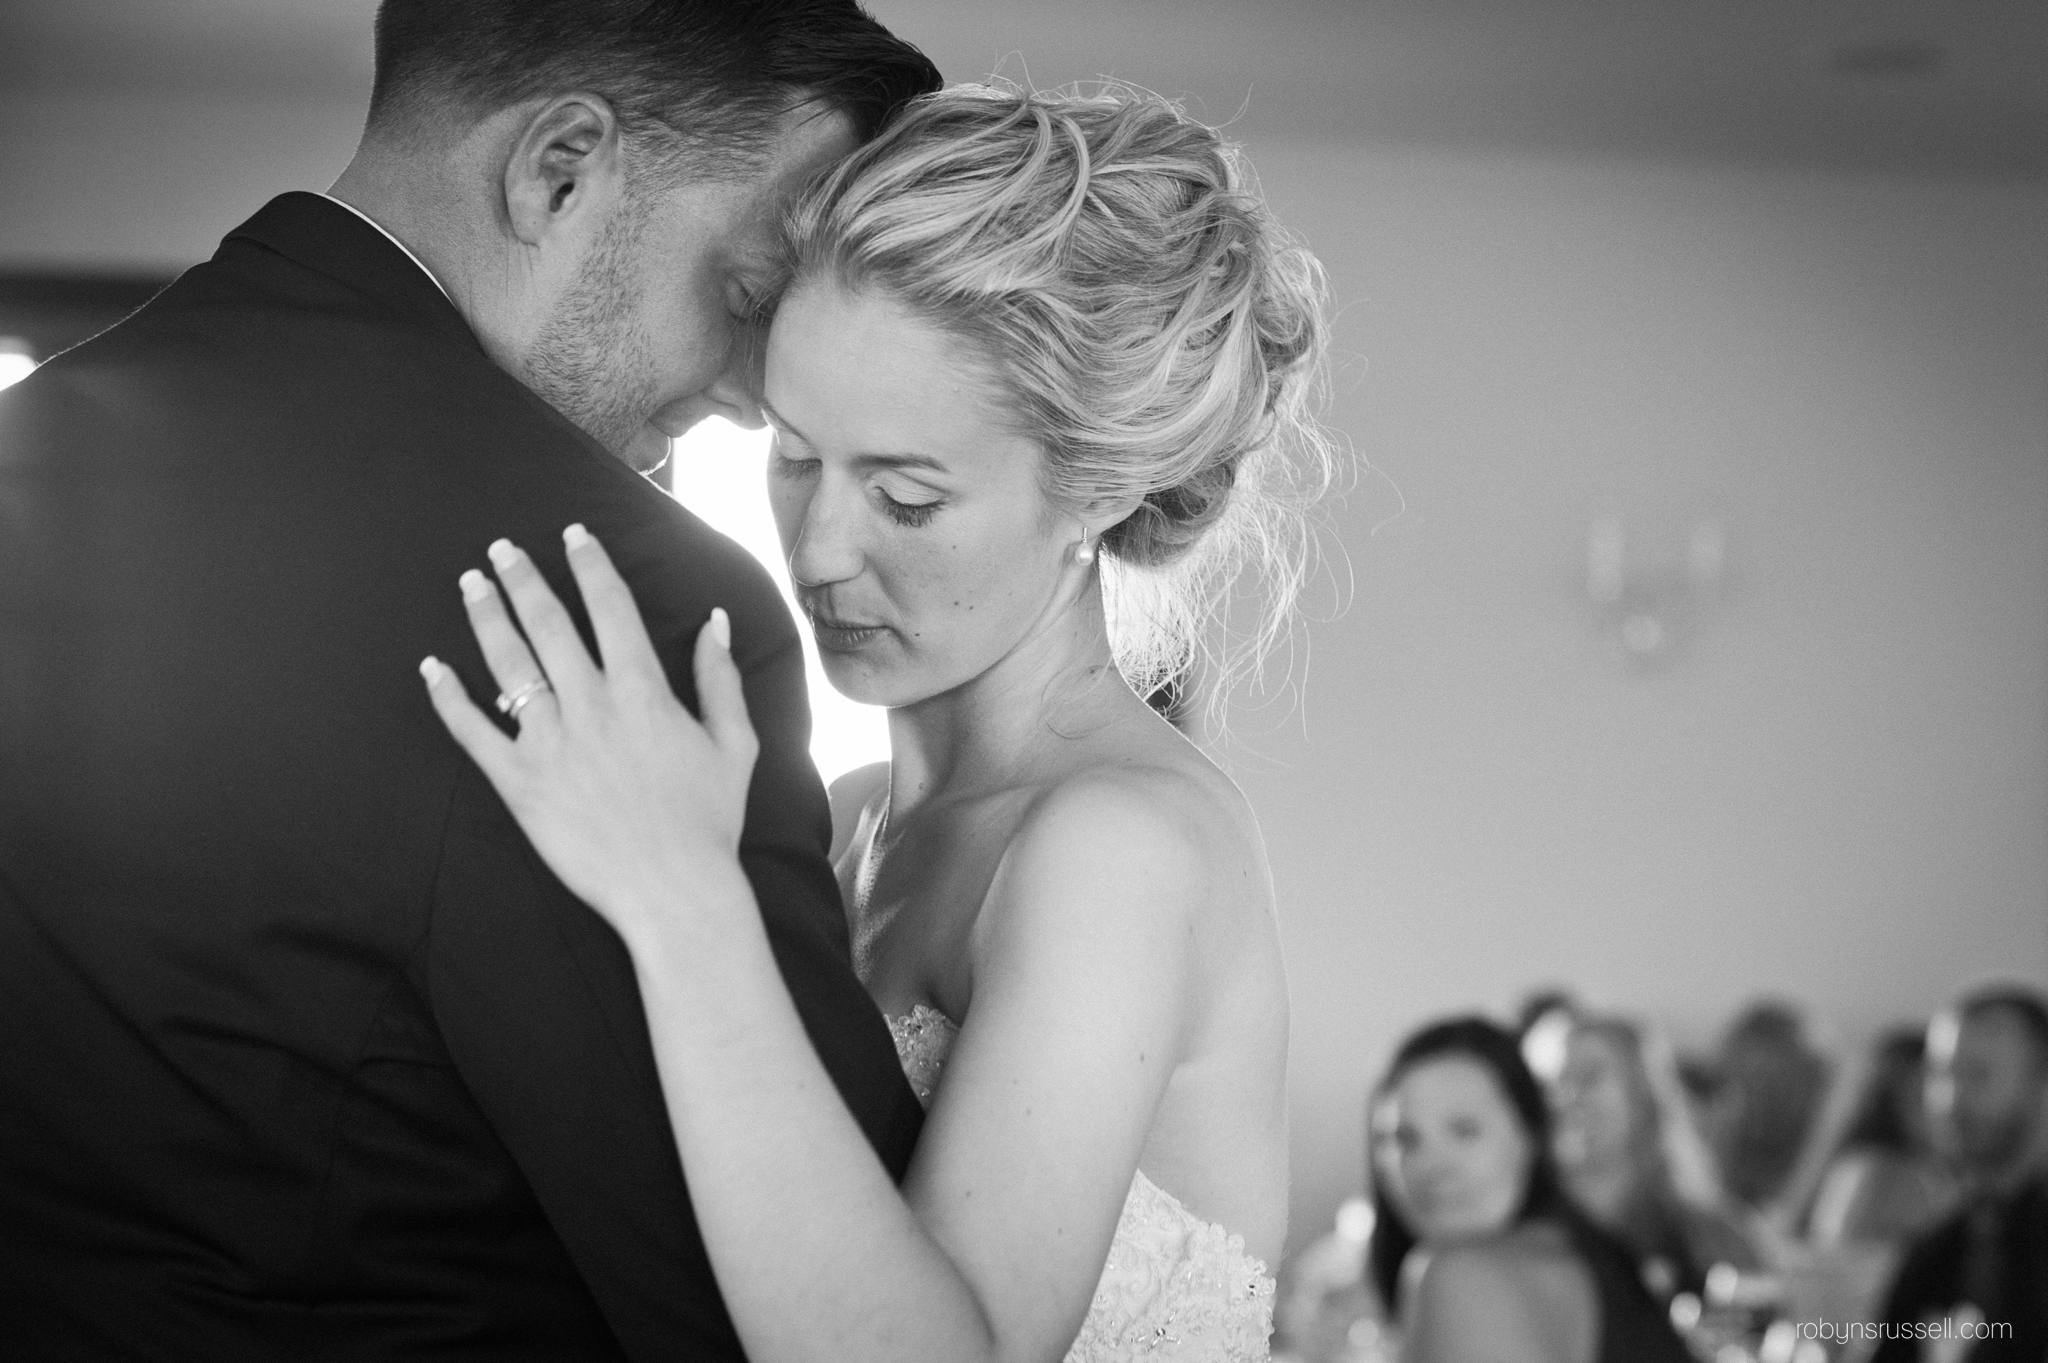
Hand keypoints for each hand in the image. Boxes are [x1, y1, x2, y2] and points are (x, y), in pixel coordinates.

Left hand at [419, 524, 758, 942]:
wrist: (673, 889)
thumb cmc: (708, 820)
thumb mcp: (734, 743)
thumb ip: (720, 678)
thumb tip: (717, 622)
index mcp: (642, 691)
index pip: (610, 608)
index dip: (590, 565)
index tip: (573, 535)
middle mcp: (590, 705)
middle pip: (548, 624)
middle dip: (522, 579)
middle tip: (500, 548)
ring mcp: (549, 743)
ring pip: (507, 665)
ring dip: (485, 618)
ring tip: (469, 583)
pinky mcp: (518, 782)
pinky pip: (473, 732)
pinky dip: (448, 698)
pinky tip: (432, 668)